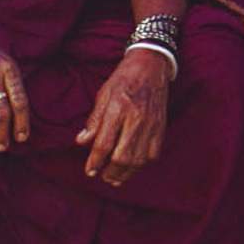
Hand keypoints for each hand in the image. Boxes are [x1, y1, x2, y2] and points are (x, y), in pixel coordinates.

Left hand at [77, 51, 171, 184]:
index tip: (89, 171)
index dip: (95, 161)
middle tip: (101, 176)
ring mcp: (151, 124)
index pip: (104, 143)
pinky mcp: (161, 127)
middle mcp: (136, 119)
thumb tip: (82, 141)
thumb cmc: (123, 79)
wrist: (151, 65)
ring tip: (115, 178)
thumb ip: (94, 120)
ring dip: (126, 173)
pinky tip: (133, 166)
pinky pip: (153, 153)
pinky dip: (142, 164)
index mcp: (118, 109)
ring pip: (138, 159)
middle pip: (122, 156)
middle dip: (110, 172)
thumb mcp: (103, 94)